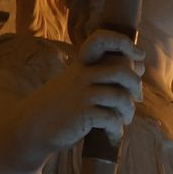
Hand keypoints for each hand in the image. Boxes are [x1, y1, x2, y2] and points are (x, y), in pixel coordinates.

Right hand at [18, 30, 144, 152]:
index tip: (140, 55)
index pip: (102, 40)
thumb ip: (103, 73)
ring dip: (128, 111)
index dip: (124, 43)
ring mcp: (82, 94)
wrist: (32, 126)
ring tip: (124, 119)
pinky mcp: (83, 114)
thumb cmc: (61, 105)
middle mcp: (82, 75)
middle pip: (121, 71)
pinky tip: (113, 133)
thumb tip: (140, 66)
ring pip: (120, 97)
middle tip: (137, 98)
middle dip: (136, 85)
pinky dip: (117, 128)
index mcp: (81, 64)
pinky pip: (112, 118)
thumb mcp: (77, 82)